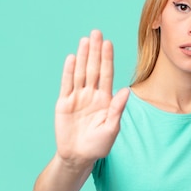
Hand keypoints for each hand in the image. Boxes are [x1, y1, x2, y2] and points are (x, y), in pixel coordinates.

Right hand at [54, 30, 129, 168]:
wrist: (78, 157)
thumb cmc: (98, 145)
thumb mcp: (112, 129)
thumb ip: (117, 109)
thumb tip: (126, 91)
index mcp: (105, 100)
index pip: (107, 75)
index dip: (107, 59)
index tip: (109, 43)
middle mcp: (92, 95)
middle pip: (93, 69)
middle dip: (95, 51)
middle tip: (96, 32)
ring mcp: (77, 98)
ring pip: (80, 73)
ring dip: (83, 56)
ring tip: (85, 40)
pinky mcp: (64, 103)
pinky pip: (66, 84)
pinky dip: (68, 71)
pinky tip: (71, 58)